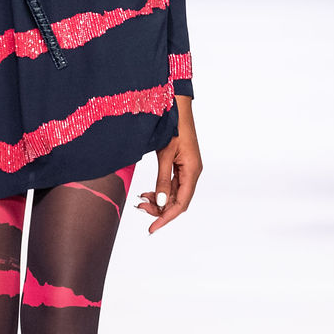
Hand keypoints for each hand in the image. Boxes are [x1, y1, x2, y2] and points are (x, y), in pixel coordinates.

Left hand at [136, 96, 201, 233]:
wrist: (176, 106)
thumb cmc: (172, 126)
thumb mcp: (165, 154)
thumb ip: (163, 179)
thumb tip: (161, 201)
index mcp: (192, 171)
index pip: (181, 203)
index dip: (166, 217)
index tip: (152, 227)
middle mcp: (192, 172)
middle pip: (178, 200)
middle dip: (160, 209)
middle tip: (140, 208)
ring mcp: (187, 168)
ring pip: (174, 193)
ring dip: (159, 200)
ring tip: (141, 200)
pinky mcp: (181, 164)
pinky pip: (172, 184)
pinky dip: (160, 190)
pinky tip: (149, 192)